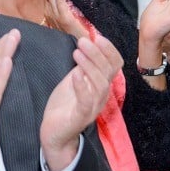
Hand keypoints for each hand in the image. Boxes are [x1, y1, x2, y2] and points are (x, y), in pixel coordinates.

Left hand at [40, 35, 122, 170]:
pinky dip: (82, 87)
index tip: (97, 37)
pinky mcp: (81, 117)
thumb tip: (86, 44)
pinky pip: (86, 101)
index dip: (109, 50)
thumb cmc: (64, 105)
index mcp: (101, 84)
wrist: (55, 133)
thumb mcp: (74, 80)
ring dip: (90, 66)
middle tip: (83, 41)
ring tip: (77, 52)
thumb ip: (82, 66)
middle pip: (108, 71)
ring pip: (100, 84)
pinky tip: (75, 75)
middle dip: (97, 54)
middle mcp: (102, 95)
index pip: (115, 64)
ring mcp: (94, 107)